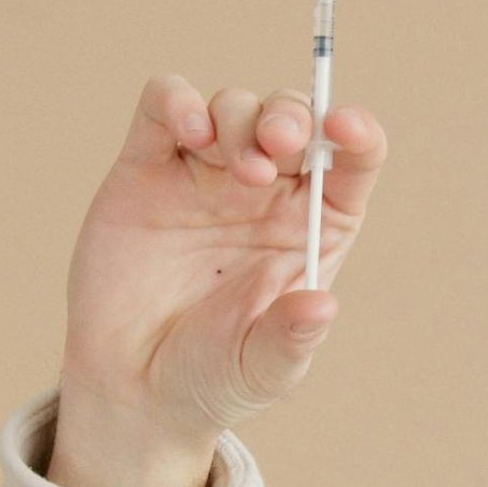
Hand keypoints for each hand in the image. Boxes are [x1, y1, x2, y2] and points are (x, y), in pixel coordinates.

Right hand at [46, 75, 386, 486]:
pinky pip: (165, 105)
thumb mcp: (261, 369)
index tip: (344, 128)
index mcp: (313, 225)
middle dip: (292, 117)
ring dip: (241, 119)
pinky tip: (189, 129)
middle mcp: (266, 190)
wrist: (130, 386)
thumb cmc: (211, 374)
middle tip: (279, 145)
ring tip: (239, 170)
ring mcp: (206, 173)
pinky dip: (178, 100)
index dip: (357, 133)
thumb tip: (321, 305)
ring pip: (235, 106)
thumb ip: (291, 338)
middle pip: (293, 117)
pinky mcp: (148, 166)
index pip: (352, 160)